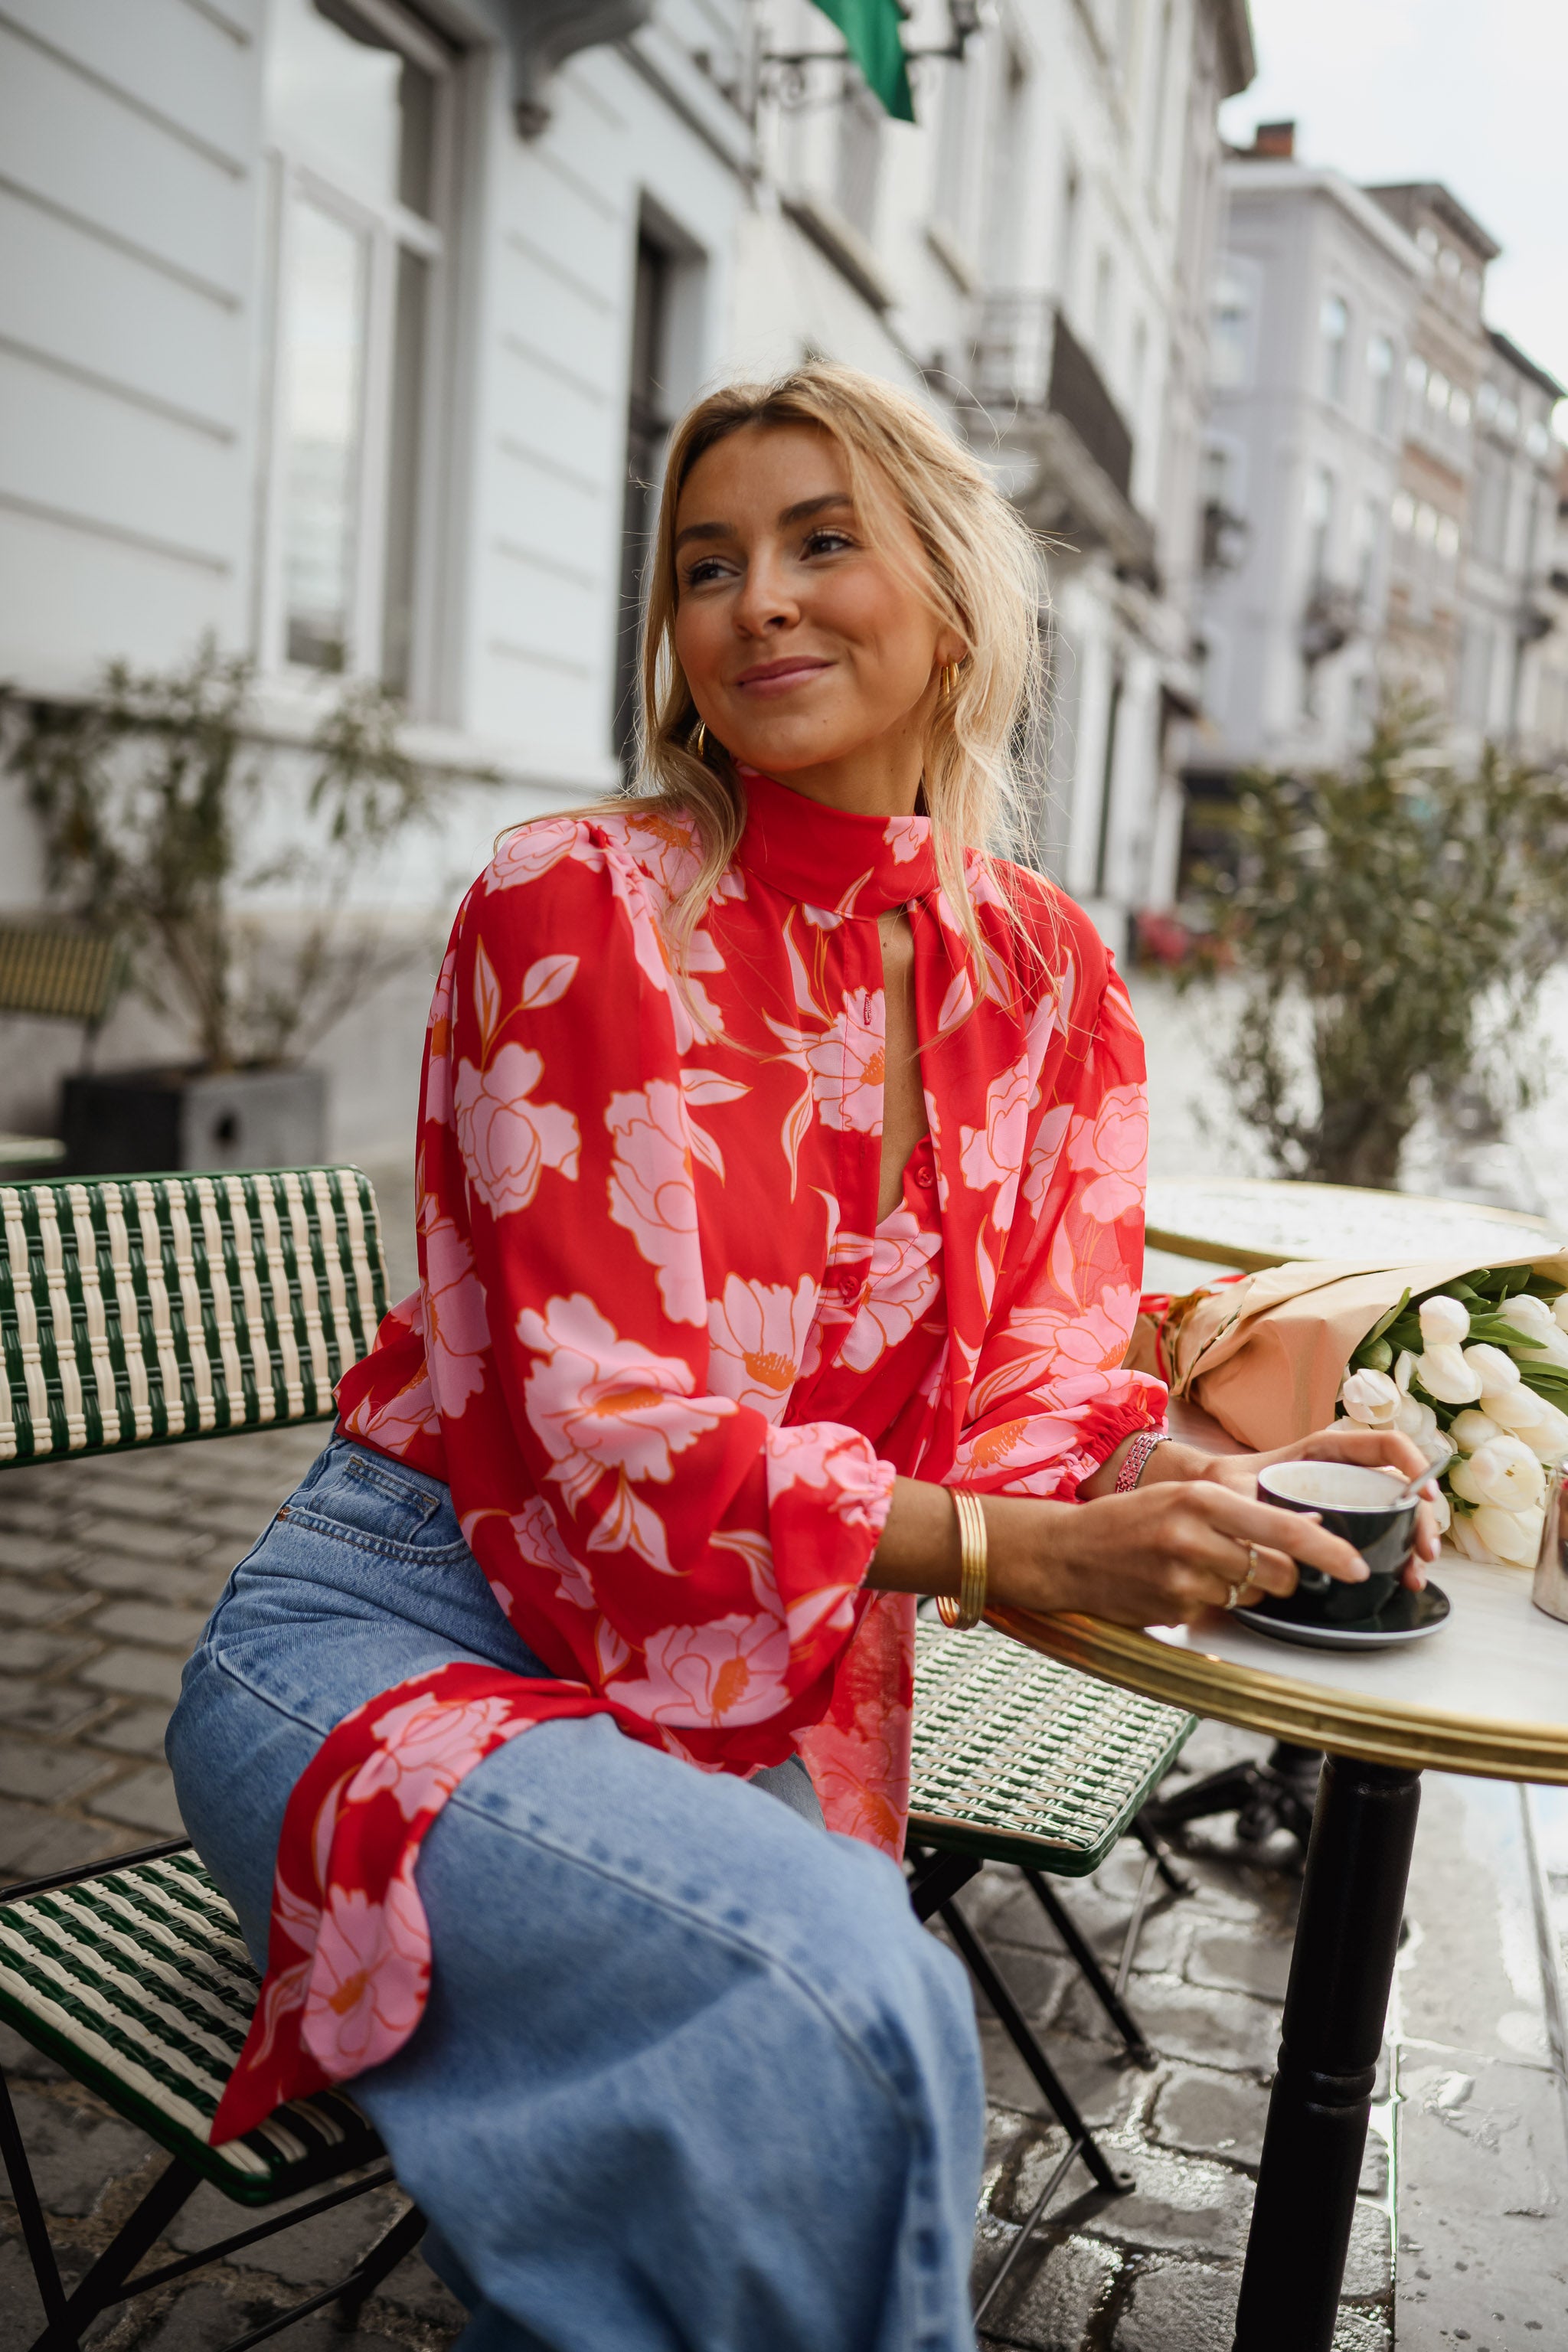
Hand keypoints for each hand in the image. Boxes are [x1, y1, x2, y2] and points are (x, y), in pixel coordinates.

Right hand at [986, 1475, 1378, 1629]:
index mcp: (1200, 1498)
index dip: (1326, 1552)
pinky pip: (1218, 1613)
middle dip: (1281, 1576)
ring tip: (1203, 1569)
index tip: (1356, 1567)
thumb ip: (1238, 1510)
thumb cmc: (1131, 1519)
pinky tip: (1176, 1585)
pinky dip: (1209, 1604)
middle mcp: (1193, 1537)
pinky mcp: (1173, 1610)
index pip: (1282, 1528)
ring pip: (1251, 1597)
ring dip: (1243, 1590)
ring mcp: (1181, 1579)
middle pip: (1276, 1573)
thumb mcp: (1183, 1497)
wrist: (1067, 1552)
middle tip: (1259, 1564)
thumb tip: (1303, 1529)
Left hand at [1185, 1423, 1440, 1590]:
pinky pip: (1377, 1532)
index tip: (1425, 1494)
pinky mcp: (1341, 1522)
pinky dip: (1394, 1553)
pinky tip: (1399, 1576)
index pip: (1384, 1444)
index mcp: (1325, 1450)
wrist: (1206, 1499)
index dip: (1412, 1463)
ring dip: (1413, 1542)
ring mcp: (1345, 1497)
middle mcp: (1342, 1471)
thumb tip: (1312, 1528)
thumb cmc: (1222, 1485)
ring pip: (1395, 1513)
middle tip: (1425, 1553)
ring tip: (1415, 1575)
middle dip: (1422, 1517)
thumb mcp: (1240, 1490)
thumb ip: (1265, 1504)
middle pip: (1399, 1487)